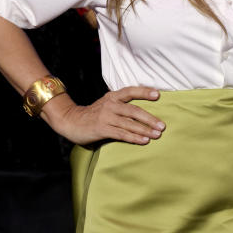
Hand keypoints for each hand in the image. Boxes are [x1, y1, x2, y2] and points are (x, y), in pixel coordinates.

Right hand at [42, 86, 165, 145]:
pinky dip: (134, 138)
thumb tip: (143, 112)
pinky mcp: (101, 129)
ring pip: (129, 123)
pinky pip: (121, 134)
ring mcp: (106, 117)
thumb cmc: (92, 114)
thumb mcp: (106, 104)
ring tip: (157, 135)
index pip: (130, 91)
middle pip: (134, 110)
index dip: (144, 92)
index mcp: (112, 96)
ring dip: (145, 130)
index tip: (158, 94)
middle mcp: (110, 105)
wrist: (70, 121)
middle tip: (162, 126)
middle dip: (150, 119)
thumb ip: (121, 105)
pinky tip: (144, 141)